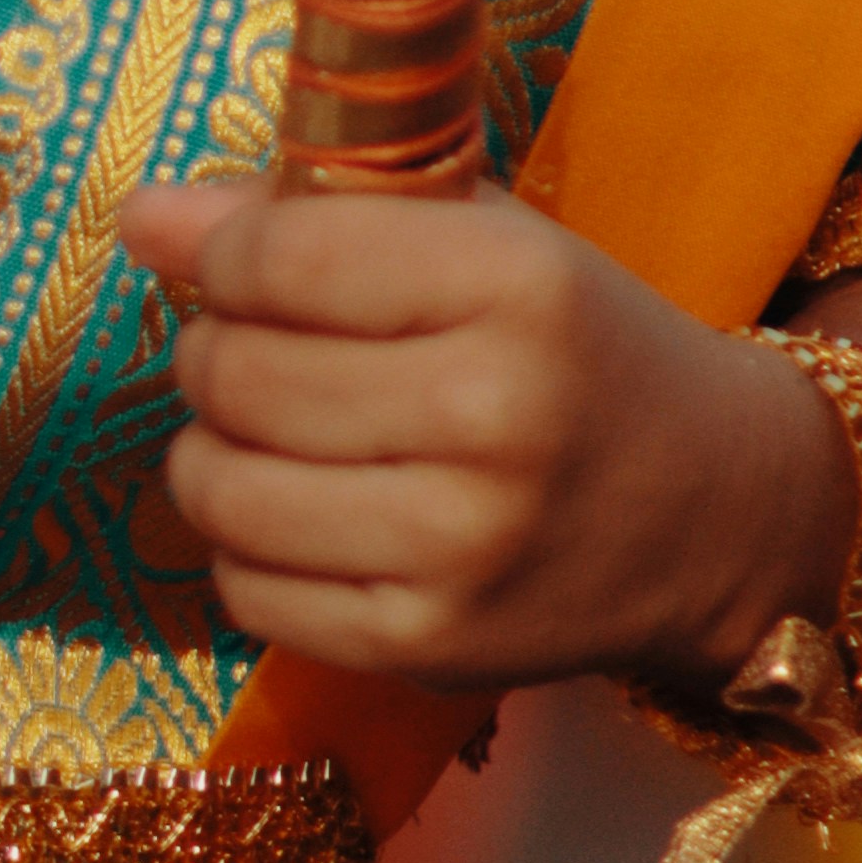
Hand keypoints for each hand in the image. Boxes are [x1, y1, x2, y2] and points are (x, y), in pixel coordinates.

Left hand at [115, 179, 842, 700]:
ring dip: (207, 449)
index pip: (283, 258)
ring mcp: (461, 550)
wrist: (715, 511)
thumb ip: (326, 212)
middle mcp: (494, 418)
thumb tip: (145, 216)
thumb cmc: (581, 346)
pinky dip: (242, 545)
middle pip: (241, 374)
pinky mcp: (432, 650)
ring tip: (251, 427)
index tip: (208, 251)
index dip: (213, 250)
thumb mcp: (492, 240)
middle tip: (236, 340)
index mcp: (516, 286)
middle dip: (208, 347)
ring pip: (225, 490)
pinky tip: (293, 509)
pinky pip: (251, 592)